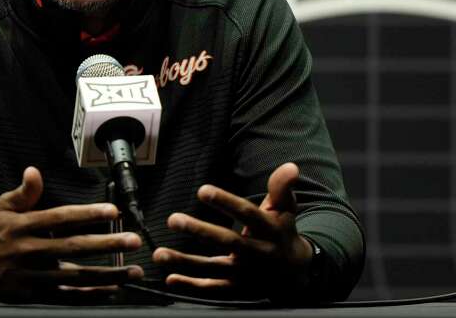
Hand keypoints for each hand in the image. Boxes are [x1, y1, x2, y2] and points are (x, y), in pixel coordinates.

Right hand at [0, 166, 142, 301]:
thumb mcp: (2, 209)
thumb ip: (22, 193)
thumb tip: (33, 172)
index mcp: (25, 226)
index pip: (61, 218)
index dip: (88, 215)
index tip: (113, 212)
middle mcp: (31, 251)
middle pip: (75, 248)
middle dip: (107, 244)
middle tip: (132, 240)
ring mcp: (35, 275)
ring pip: (76, 276)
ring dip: (107, 274)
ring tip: (132, 270)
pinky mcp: (36, 294)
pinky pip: (68, 296)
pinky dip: (90, 295)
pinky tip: (111, 290)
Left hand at [153, 162, 312, 299]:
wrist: (296, 272)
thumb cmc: (282, 232)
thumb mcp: (286, 209)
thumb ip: (281, 188)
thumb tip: (290, 167)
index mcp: (269, 230)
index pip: (247, 214)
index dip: (226, 202)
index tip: (202, 190)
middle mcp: (257, 253)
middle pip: (227, 242)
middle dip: (199, 231)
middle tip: (173, 220)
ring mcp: (246, 274)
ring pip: (213, 268)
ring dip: (185, 262)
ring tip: (159, 254)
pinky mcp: (237, 289)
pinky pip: (213, 289)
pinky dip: (191, 287)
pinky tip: (170, 279)